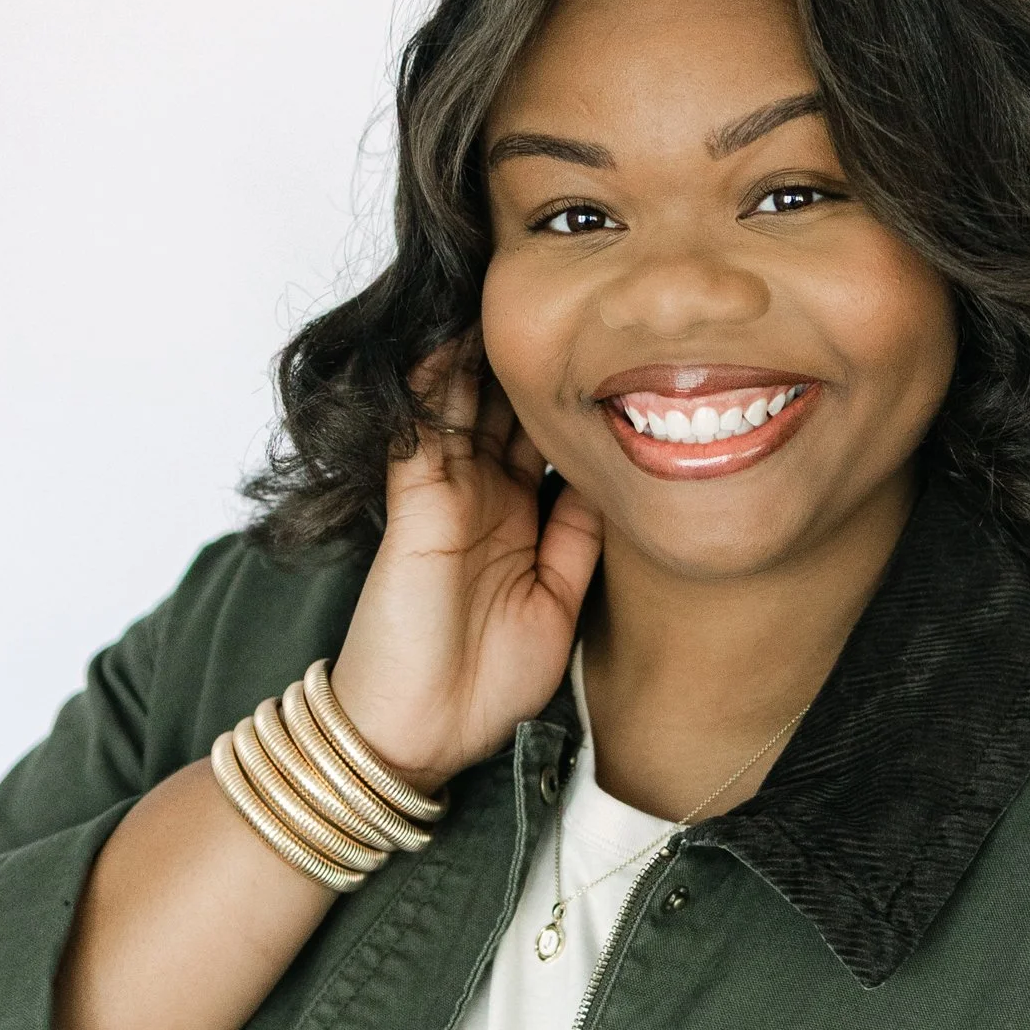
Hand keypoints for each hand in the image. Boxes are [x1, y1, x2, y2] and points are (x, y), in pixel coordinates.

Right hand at [326, 337, 603, 793]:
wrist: (418, 734)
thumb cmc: (484, 684)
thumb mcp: (558, 605)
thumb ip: (578, 541)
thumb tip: (609, 483)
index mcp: (519, 518)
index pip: (547, 438)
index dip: (573, 394)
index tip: (615, 346)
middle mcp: (482, 496)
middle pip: (507, 407)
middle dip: (531, 358)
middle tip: (565, 295)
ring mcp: (445, 496)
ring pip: (464, 405)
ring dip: (484, 354)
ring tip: (510, 295)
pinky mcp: (414, 505)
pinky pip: (423, 432)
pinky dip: (437, 387)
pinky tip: (458, 342)